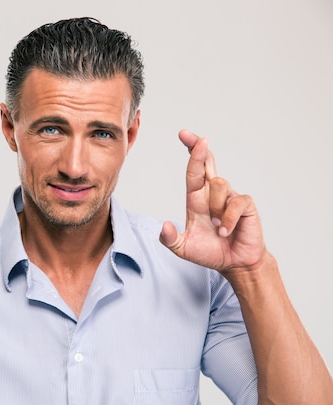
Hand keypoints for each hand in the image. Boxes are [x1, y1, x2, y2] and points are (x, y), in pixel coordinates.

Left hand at [159, 130, 266, 276]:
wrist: (234, 264)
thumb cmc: (210, 252)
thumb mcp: (183, 248)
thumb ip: (170, 239)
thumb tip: (164, 226)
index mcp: (197, 199)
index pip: (193, 171)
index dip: (191, 153)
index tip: (184, 135)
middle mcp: (213, 194)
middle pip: (208, 163)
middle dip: (201, 150)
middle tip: (199, 139)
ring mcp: (230, 198)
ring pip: (218, 185)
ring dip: (215, 209)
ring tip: (216, 228)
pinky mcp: (245, 205)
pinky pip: (234, 203)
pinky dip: (227, 220)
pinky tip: (226, 231)